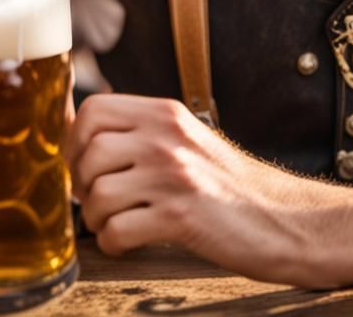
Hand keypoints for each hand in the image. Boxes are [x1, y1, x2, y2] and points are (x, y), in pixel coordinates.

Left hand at [66, 94, 352, 288]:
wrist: (280, 216)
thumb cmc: (226, 184)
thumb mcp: (183, 140)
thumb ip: (138, 131)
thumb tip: (72, 128)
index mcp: (165, 113)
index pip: (93, 109)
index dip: (74, 141)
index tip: (84, 166)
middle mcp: (166, 135)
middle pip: (87, 151)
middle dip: (82, 184)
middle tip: (102, 201)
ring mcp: (174, 173)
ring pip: (97, 194)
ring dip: (97, 219)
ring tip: (119, 223)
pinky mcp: (180, 214)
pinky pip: (117, 231)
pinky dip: (115, 244)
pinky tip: (133, 241)